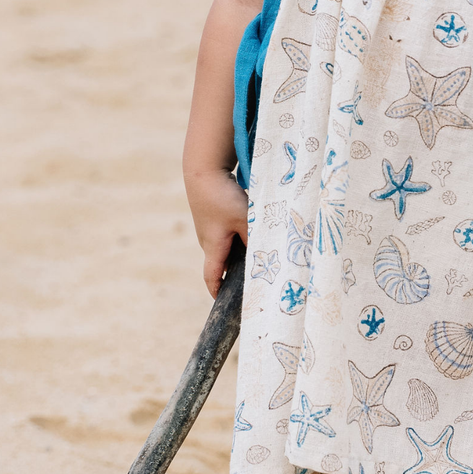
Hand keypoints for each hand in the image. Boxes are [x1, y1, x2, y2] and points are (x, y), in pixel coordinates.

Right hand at [185, 165, 248, 295]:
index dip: (217, 291)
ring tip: (259, 256)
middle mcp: (208, 240)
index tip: (225, 303)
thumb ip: (256, 239)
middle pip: (223, 263)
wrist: (204, 170)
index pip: (212, 277)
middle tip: (254, 281)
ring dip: (240, 252)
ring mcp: (209, 227)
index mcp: (213, 247)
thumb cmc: (222, 197)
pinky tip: (253, 230)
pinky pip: (228, 232)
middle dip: (236, 273)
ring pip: (227, 246)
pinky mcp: (213, 215)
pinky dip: (239, 236)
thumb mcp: (245, 220)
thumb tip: (268, 255)